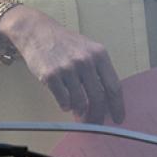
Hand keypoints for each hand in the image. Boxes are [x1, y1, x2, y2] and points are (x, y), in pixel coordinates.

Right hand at [0, 4, 124, 124]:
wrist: (38, 32)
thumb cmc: (65, 43)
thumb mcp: (88, 50)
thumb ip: (98, 72)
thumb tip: (106, 100)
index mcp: (100, 55)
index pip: (114, 86)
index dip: (118, 106)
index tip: (118, 119)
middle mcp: (86, 61)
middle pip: (98, 97)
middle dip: (98, 115)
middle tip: (96, 124)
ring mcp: (68, 68)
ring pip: (80, 101)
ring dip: (80, 111)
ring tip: (77, 111)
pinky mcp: (51, 75)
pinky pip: (63, 100)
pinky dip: (65, 106)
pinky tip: (65, 104)